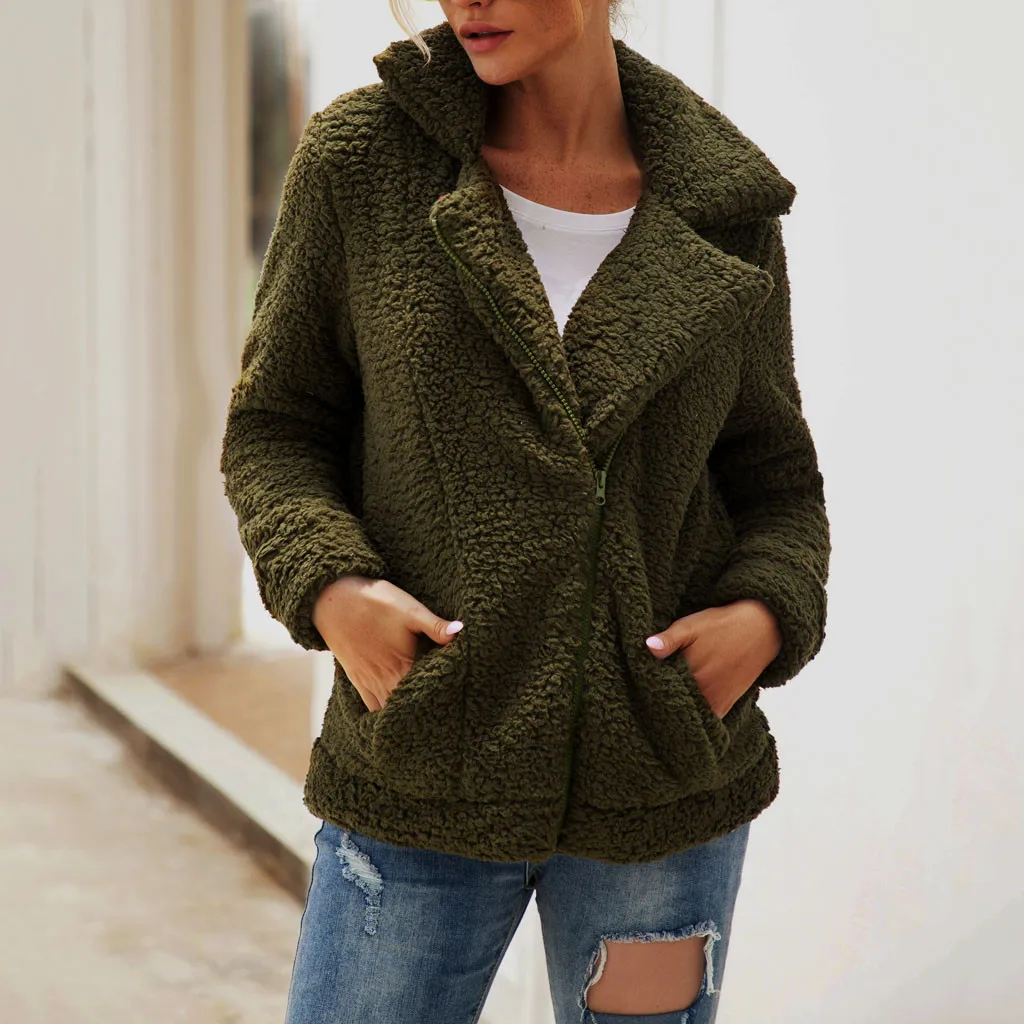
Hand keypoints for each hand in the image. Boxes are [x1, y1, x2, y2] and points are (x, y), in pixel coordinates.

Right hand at [312, 575, 463, 711]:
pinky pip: (371, 706)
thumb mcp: (409, 609)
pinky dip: (383, 714)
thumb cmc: (375, 602)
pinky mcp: (357, 678)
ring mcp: (369, 682)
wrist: (333, 600)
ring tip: (422, 722)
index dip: (440, 701)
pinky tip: (393, 717)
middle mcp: (386, 680)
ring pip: (389, 711)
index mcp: (403, 665)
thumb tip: (461, 631)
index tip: (453, 708)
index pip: (426, 694)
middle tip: (442, 720)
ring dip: (404, 716)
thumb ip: (434, 625)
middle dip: (425, 714)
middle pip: (408, 708)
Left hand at [645, 599, 781, 717]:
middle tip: (647, 697)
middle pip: (671, 701)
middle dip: (659, 699)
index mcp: (689, 669)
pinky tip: (685, 713)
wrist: (761, 630)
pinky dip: (695, 718)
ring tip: (665, 703)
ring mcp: (714, 700)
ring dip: (676, 710)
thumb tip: (647, 647)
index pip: (658, 685)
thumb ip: (669, 639)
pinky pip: (705, 720)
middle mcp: (701, 689)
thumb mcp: (691, 625)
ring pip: (687, 713)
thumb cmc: (722, 625)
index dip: (648, 684)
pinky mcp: (724, 705)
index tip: (639, 683)